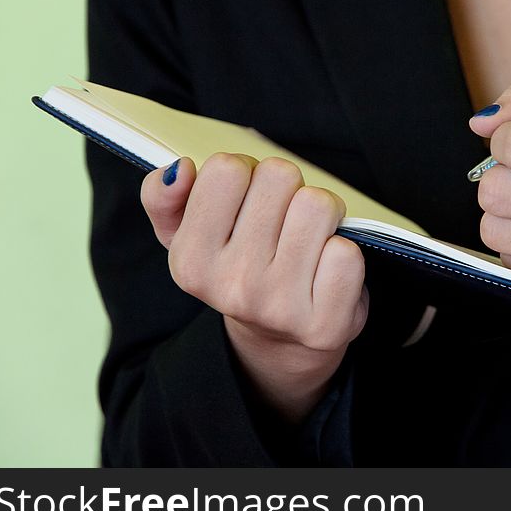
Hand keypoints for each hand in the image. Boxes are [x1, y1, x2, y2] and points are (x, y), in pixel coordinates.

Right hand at [141, 154, 368, 421]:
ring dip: (322, 213)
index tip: (250, 198)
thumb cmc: (237, 273)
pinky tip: (327, 267)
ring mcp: (281, 306)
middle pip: (279, 176)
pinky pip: (347, 251)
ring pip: (319, 205)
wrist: (281, 341)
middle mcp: (234, 285)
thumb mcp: (186, 238)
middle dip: (288, 188)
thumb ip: (163, 198)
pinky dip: (343, 250)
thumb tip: (181, 169)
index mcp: (191, 260)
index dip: (247, 173)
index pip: (228, 168)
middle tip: (284, 218)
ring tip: (309, 236)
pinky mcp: (326, 323)